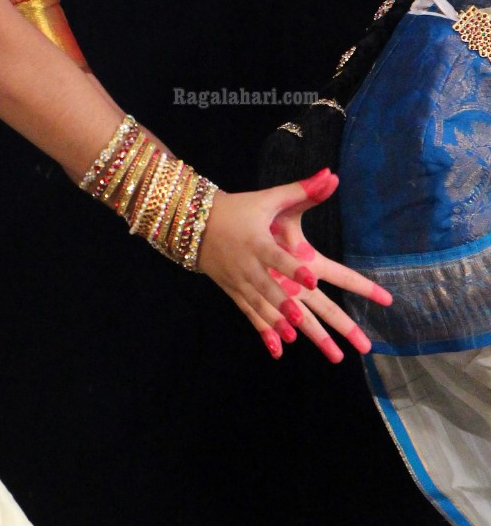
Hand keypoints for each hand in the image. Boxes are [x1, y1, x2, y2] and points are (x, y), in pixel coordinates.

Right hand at [196, 169, 391, 361]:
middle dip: (285, 305)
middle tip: (300, 318)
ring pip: (260, 305)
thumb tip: (332, 175)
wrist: (193, 223)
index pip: (277, 257)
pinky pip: (249, 314)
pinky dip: (263, 331)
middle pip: (269, 288)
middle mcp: (248, 265)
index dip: (293, 268)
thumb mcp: (268, 198)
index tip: (311, 278)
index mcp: (257, 242)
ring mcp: (239, 282)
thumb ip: (302, 190)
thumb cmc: (238, 209)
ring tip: (294, 336)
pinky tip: (278, 350)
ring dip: (276, 321)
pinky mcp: (235, 292)